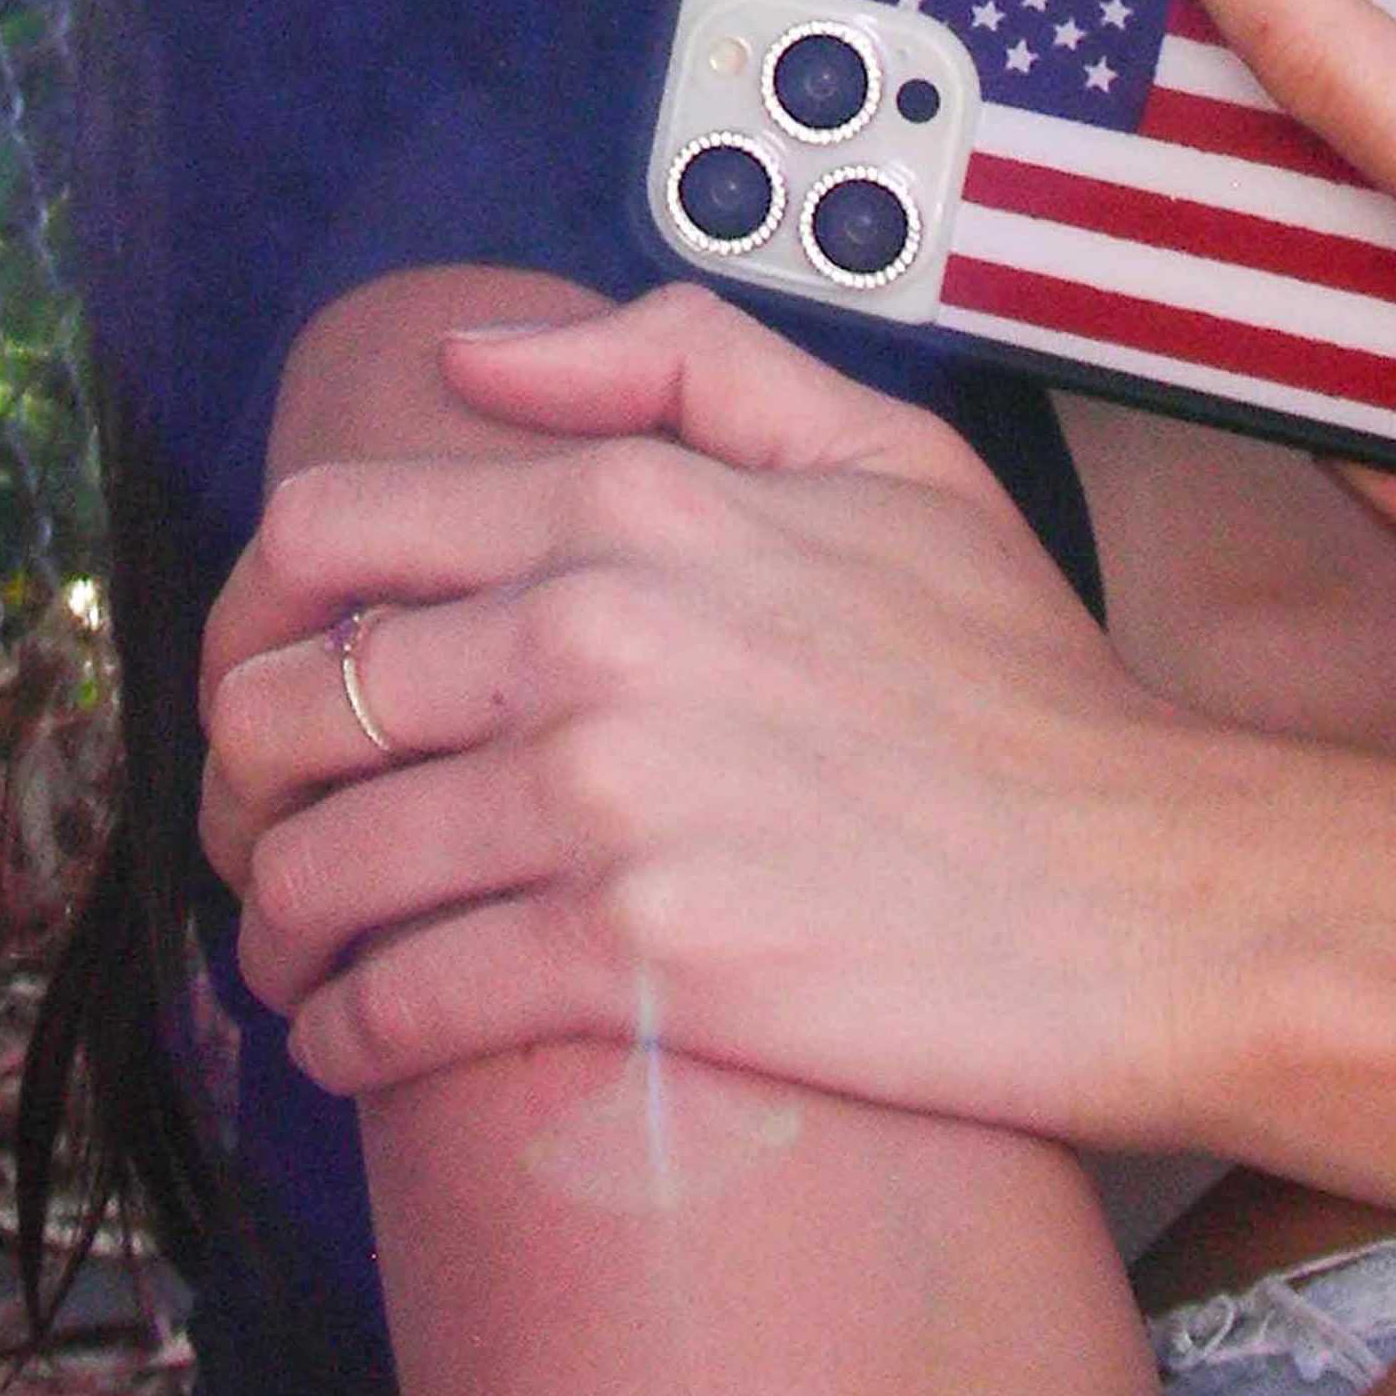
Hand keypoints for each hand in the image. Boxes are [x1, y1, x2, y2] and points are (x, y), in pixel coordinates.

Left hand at [203, 287, 1205, 1111]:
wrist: (1149, 886)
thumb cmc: (1027, 684)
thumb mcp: (889, 451)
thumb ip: (679, 358)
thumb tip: (480, 359)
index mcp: (636, 505)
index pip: (328, 531)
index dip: (255, 613)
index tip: (272, 676)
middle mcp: (594, 636)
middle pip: (285, 704)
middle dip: (246, 783)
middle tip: (275, 831)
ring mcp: (607, 803)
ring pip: (321, 864)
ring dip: (280, 923)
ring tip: (304, 951)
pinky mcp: (634, 963)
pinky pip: (399, 1002)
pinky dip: (344, 1032)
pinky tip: (359, 1037)